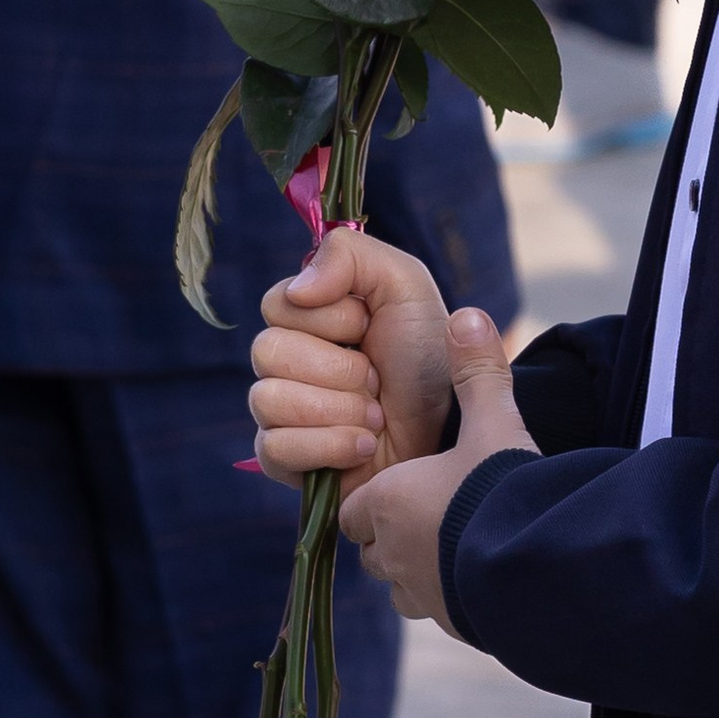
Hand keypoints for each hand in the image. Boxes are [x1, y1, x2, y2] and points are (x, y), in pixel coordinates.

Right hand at [248, 225, 454, 487]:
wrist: (452, 433)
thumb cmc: (429, 359)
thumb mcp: (406, 285)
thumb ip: (349, 256)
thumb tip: (297, 290)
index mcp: (310, 316)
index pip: (277, 304)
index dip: (329, 318)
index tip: (369, 328)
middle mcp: (288, 361)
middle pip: (267, 351)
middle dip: (339, 369)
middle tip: (377, 380)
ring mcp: (282, 412)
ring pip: (267, 400)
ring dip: (338, 410)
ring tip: (374, 417)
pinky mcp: (285, 460)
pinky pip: (273, 449)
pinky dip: (329, 446)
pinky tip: (362, 447)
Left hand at [340, 309, 535, 630]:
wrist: (536, 565)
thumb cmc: (502, 488)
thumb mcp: (494, 422)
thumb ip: (478, 372)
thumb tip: (469, 314)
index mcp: (388, 504)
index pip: (355, 507)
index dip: (380, 494)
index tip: (413, 482)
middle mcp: (392, 555)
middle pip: (375, 546)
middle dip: (398, 532)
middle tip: (441, 509)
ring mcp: (421, 595)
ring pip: (402, 582)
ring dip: (423, 566)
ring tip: (465, 544)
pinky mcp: (453, 624)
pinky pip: (439, 607)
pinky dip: (454, 594)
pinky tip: (487, 575)